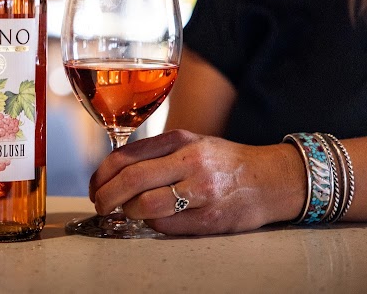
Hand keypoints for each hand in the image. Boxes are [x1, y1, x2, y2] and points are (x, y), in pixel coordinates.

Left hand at [88, 130, 306, 234]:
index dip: (102, 174)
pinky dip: (154, 224)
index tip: (95, 186)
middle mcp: (190, 161)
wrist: (271, 179)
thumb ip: (156, 153)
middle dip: (108, 196)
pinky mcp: (212, 218)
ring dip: (130, 212)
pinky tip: (156, 219)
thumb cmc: (223, 161)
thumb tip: (113, 173)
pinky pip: (168, 225)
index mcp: (180, 140)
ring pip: (147, 205)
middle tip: (100, 205)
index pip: (127, 155)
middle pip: (132, 180)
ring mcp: (202, 191)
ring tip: (129, 212)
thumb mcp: (190, 143)